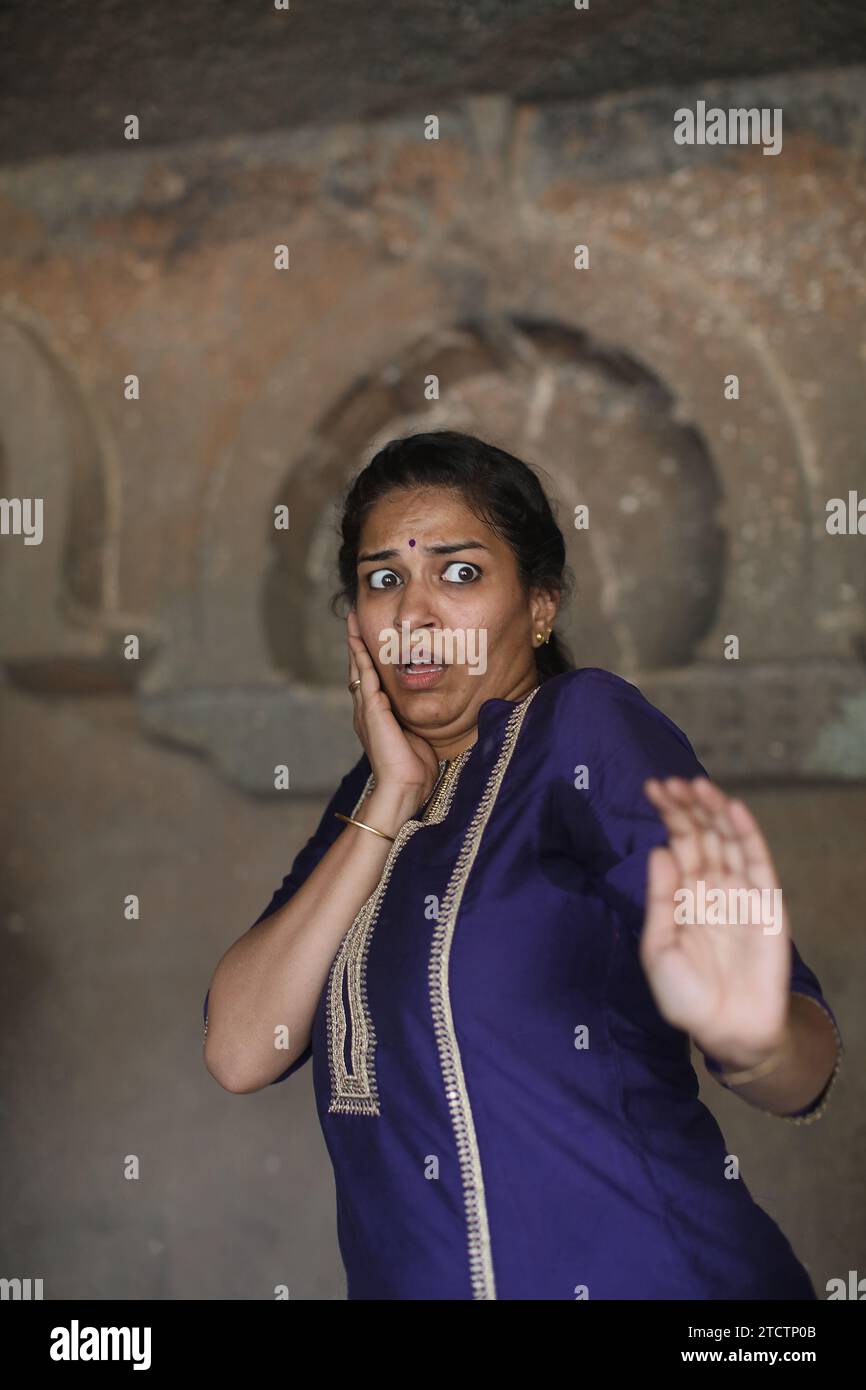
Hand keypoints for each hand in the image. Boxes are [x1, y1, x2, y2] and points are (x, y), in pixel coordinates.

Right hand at [346, 607, 440, 805]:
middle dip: (356, 643)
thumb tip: (427, 715)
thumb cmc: (413, 769)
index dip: (367, 657)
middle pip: (358, 668)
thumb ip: (413, 721)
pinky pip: (365, 677)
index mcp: (375, 716)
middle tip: (352, 619)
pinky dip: (361, 657)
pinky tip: (358, 641)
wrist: (403, 787)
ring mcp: (366, 710)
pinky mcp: (371, 711)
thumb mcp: (415, 737)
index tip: (366, 637)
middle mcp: (366, 710)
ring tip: (352, 622)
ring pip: (358, 668)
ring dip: (355, 643)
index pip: (369, 679)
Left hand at [639, 776, 790, 1067]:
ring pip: (728, 840)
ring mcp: (739, 892)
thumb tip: (659, 850)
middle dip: (686, 807)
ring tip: (699, 785)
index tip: (652, 788)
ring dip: (714, 811)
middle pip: (701, 835)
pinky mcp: (766, 902)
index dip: (667, 816)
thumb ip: (660, 900)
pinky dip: (747, 834)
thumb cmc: (686, 996)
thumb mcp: (658, 948)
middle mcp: (712, 887)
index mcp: (683, 895)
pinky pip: (757, 861)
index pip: (677, 844)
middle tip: (672, 782)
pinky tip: (733, 809)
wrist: (727, 1030)